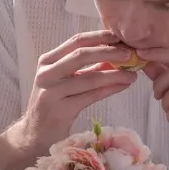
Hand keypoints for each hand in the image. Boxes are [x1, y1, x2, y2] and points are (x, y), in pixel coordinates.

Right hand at [20, 30, 137, 147]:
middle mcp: (47, 73)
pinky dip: (110, 89)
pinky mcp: (61, 110)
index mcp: (48, 61)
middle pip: (81, 55)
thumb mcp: (66, 80)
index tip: (119, 36)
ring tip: (133, 74)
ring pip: (90, 78)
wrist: (36, 133)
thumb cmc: (54, 103)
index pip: (76, 41)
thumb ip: (87, 67)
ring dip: (115, 74)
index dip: (99, 36)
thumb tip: (117, 55)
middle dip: (109, 52)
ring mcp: (52, 92)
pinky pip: (92, 96)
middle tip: (130, 54)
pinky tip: (123, 86)